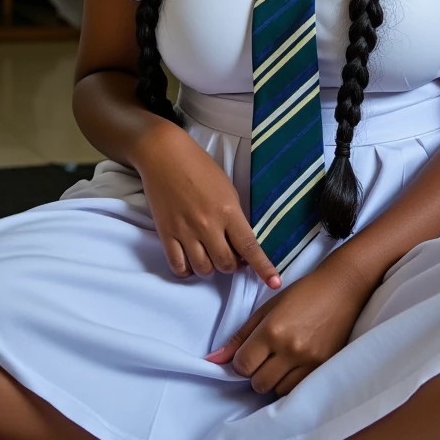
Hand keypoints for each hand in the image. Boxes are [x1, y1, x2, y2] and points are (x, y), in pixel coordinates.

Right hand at [133, 122, 281, 289]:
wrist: (164, 155)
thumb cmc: (199, 167)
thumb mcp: (227, 189)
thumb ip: (235, 217)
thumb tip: (240, 243)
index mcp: (228, 211)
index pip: (250, 247)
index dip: (263, 267)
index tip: (275, 283)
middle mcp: (208, 225)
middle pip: (226, 264)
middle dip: (232, 265)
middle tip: (231, 255)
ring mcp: (185, 231)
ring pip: (204, 269)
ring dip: (211, 268)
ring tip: (210, 254)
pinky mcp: (166, 234)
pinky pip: (178, 266)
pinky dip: (187, 270)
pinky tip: (191, 261)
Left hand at [204, 253, 373, 395]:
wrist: (341, 289)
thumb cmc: (302, 293)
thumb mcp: (267, 309)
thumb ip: (240, 336)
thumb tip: (213, 360)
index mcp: (272, 330)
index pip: (242, 365)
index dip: (241, 361)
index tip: (249, 353)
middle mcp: (290, 348)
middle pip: (258, 382)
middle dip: (256, 372)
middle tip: (266, 356)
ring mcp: (309, 361)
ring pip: (277, 390)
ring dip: (274, 379)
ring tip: (282, 360)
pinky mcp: (324, 367)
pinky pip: (297, 390)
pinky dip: (291, 382)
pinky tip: (294, 366)